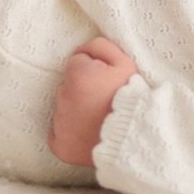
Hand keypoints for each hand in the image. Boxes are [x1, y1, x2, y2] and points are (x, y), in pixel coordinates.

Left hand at [47, 37, 137, 166]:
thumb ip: (99, 46)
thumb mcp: (125, 62)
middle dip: (81, 88)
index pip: (76, 62)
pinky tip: (86, 132)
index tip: (106, 79)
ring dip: (76, 109)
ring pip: (63, 108)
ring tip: (98, 117)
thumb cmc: (132, 98)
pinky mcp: (60, 147)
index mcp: (77, 75)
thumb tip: (81, 50)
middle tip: (103, 98)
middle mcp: (63, 98)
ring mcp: (60, 125)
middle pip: (68, 85)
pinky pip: (58, 134)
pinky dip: (68, 133)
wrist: (136, 138)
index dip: (93, 69)